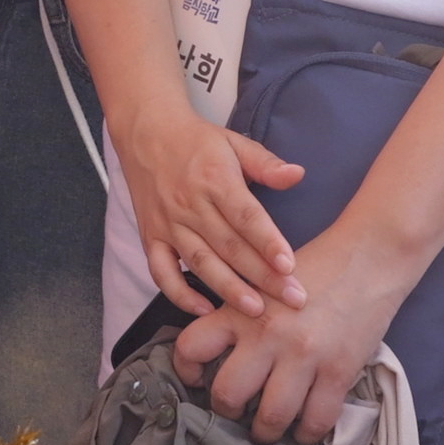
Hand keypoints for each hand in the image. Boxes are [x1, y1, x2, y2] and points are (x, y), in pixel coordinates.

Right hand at [112, 99, 305, 316]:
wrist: (145, 133)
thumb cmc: (196, 142)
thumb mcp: (234, 143)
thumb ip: (266, 163)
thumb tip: (298, 174)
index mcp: (215, 179)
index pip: (245, 216)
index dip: (267, 242)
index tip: (289, 266)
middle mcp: (190, 204)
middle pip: (229, 246)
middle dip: (262, 276)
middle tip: (293, 300)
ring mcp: (168, 223)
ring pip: (200, 262)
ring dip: (228, 289)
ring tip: (255, 311)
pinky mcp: (150, 237)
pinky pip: (161, 271)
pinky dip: (179, 293)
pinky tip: (203, 309)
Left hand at [171, 228, 414, 444]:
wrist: (369, 257)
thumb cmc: (314, 266)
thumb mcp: (262, 281)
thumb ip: (239, 313)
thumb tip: (217, 351)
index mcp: (241, 310)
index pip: (192, 347)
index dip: (185, 370)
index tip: (196, 380)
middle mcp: (267, 335)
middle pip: (228, 394)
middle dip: (226, 412)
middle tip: (235, 414)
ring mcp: (303, 356)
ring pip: (271, 417)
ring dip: (265, 432)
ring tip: (267, 431)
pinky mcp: (338, 372)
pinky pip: (316, 420)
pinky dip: (307, 433)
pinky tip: (303, 430)